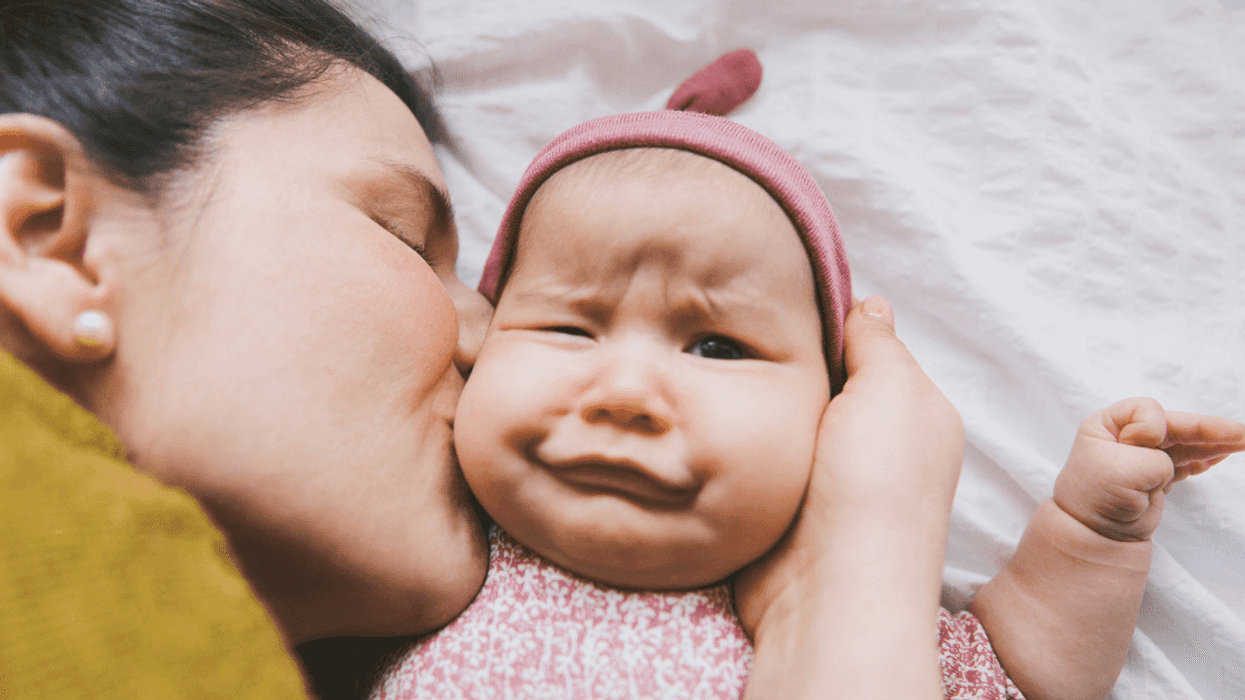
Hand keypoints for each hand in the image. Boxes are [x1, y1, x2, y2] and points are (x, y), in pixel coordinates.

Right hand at [734, 296, 962, 636]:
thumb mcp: (893, 390)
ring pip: (777, 413)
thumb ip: (878, 342)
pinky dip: (734, 437)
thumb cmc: (874, 486)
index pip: (863, 346)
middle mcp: (867, 442)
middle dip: (779, 358)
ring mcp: (819, 475)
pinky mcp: (777, 502)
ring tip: (707, 364)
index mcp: (909, 411)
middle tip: (730, 328)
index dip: (824, 320)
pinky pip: (751, 452)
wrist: (828, 590)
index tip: (775, 292)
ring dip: (751, 398)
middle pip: (814, 377)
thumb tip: (869, 303)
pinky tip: (708, 413)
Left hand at [1054, 397, 1244, 541]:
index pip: (1145, 410)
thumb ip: (1152, 458)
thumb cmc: (1096, 498)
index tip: (1140, 447)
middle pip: (1173, 425)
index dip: (1151, 429)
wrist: (1094, 535)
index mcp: (1107, 425)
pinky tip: (1224, 454)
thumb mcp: (1121, 470)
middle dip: (1206, 429)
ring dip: (1213, 443)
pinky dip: (1205, 458)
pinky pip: (1186, 461)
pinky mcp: (1155, 476)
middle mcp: (1124, 437)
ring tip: (1242, 441)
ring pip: (1184, 444)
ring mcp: (1142, 457)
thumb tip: (1167, 462)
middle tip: (1240, 432)